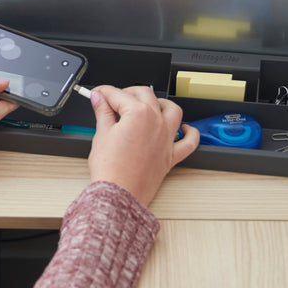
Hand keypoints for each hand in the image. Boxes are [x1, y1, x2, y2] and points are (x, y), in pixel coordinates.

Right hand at [87, 85, 198, 205]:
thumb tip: (99, 99)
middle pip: (145, 94)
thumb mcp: (101, 135)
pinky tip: (184, 128)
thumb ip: (102, 112)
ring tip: (147, 105)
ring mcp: (166, 138)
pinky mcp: (171, 156)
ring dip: (160, 103)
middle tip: (113, 100)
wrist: (119, 194)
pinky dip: (189, 133)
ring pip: (172, 110)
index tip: (98, 94)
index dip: (104, 92)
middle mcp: (157, 122)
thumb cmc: (111, 170)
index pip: (118, 94)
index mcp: (138, 114)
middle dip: (127, 92)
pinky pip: (189, 142)